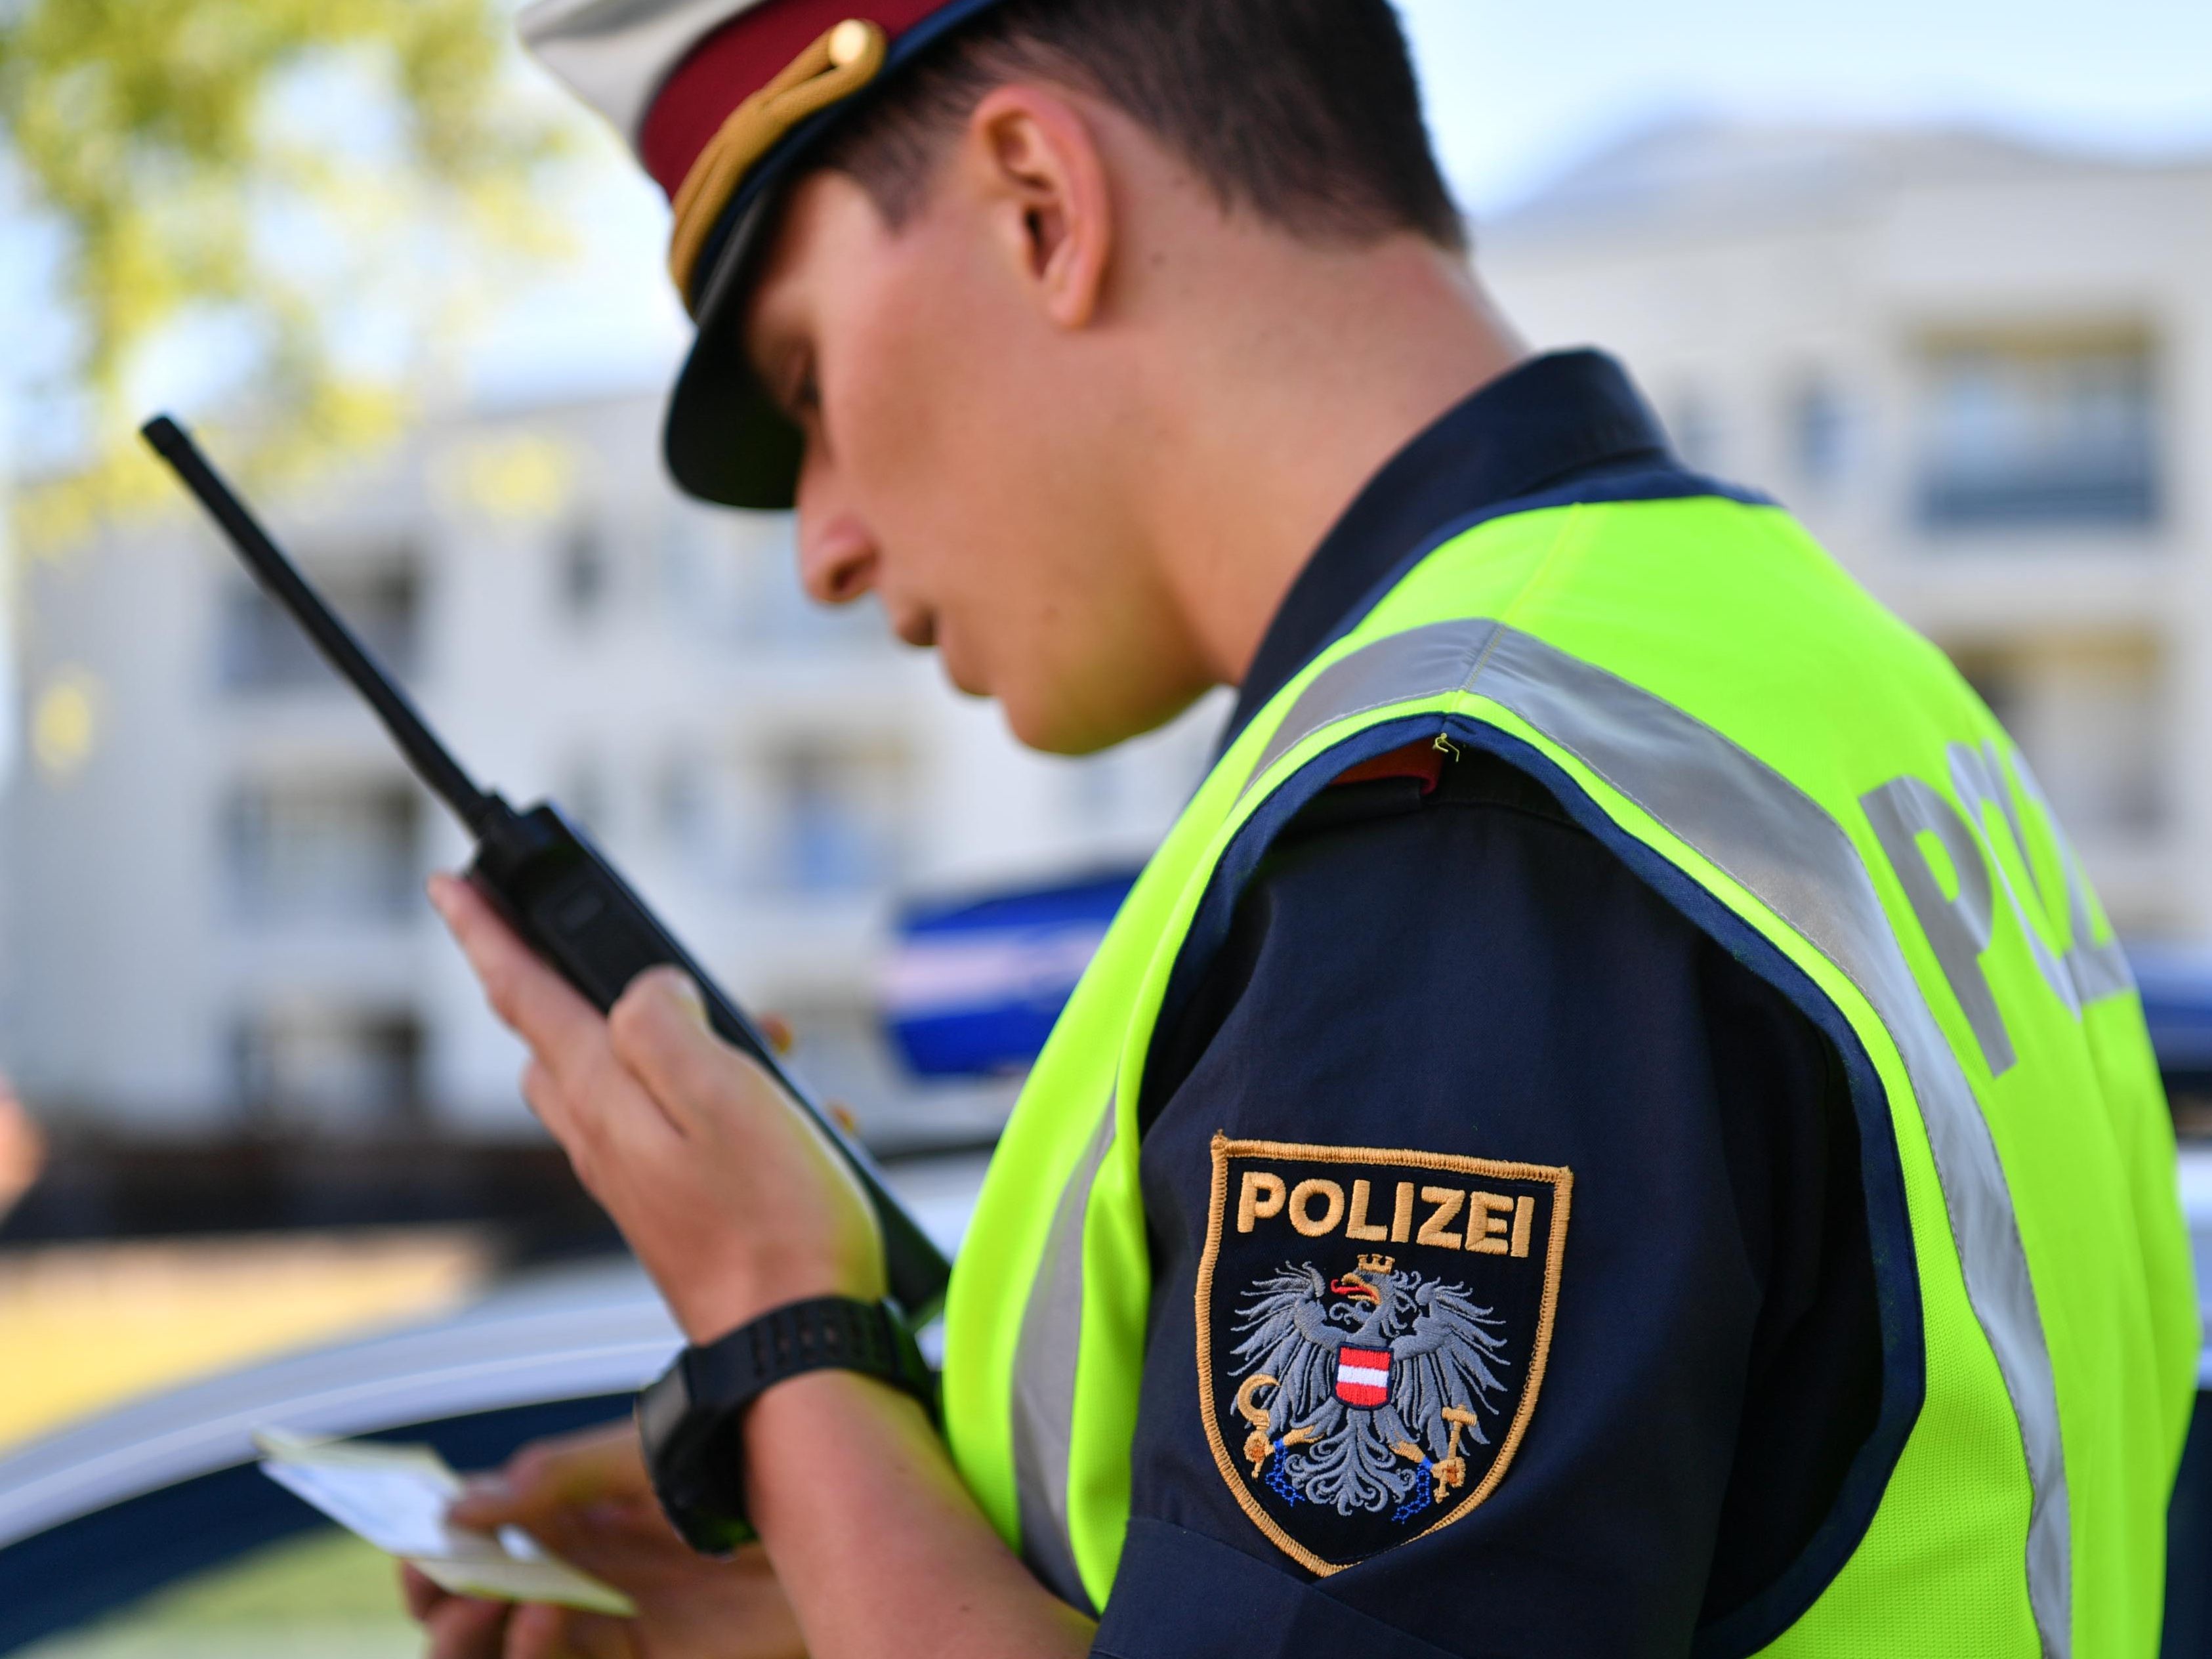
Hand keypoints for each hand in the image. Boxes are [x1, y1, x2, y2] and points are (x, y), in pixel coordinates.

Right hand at [401, 1422, 804, 1658]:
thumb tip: (456, 1506)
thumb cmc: (724, 1455)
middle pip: (470, 1625)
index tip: (415, 1556)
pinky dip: (540, 1652)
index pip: (466, 1558)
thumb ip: (550, 1479)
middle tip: (453, 1593)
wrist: (813, 1489)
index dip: (427, 1566)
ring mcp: (604, 1623)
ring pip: (509, 1658)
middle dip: (444, 1618)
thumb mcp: (633, 1454)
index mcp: (557, 1522)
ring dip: (478, 1644)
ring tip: (492, 1607)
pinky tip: (544, 1614)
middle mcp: (569, 1577)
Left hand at [429, 873, 882, 1340]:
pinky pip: (675, 1126)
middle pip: (562, 1037)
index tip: (450, 884)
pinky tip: (793, 1124)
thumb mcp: (725, 1095)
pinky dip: (725, 1104)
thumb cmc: (774, 1226)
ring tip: (775, 1053)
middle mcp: (600, 1137)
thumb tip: (648, 988)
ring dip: (690, 1048)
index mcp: (601, 1097)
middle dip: (606, 989)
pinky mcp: (669, 1208)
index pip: (523, 994)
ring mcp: (632, 1177)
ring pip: (627, 1079)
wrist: (794, 1345)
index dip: (485, 931)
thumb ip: (668, 1024)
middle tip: (686, 979)